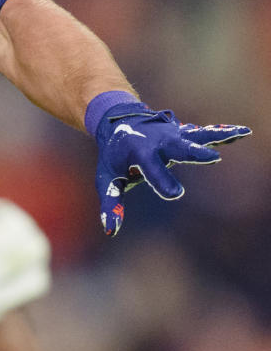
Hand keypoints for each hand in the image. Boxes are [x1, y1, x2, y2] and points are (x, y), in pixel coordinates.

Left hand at [92, 100, 250, 235]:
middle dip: (194, 154)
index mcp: (139, 153)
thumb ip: (111, 203)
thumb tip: (111, 231)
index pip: (152, 170)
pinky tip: (243, 132)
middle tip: (213, 159)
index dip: (162, 181)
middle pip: (179, 148)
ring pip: (197, 136)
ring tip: (241, 133)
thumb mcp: (107, 179)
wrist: (117, 120)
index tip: (174, 194)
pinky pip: (204, 134)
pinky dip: (223, 133)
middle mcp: (159, 142)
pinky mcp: (183, 133)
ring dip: (218, 137)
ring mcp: (173, 135)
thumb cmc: (113, 155)